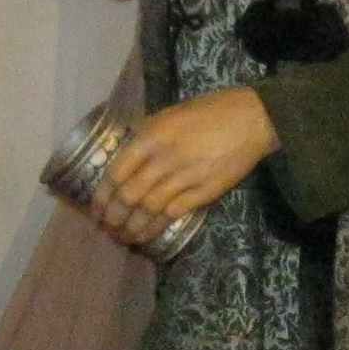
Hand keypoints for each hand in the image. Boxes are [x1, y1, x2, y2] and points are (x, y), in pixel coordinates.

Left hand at [94, 89, 276, 249]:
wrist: (252, 119)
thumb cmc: (211, 111)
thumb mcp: (171, 114)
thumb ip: (147, 134)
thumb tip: (124, 152)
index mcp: (152, 136)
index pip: (117, 172)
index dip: (103, 195)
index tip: (96, 209)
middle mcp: (164, 158)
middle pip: (130, 195)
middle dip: (114, 217)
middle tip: (107, 228)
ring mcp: (185, 177)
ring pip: (149, 209)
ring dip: (132, 227)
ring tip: (123, 237)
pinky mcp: (204, 191)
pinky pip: (173, 214)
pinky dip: (156, 228)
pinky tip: (146, 236)